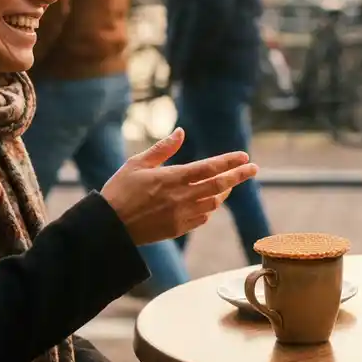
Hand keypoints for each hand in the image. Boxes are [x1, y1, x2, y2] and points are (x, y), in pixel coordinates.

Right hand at [101, 127, 258, 245]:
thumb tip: (181, 132)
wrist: (108, 227)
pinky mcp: (177, 229)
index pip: (209, 168)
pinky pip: (202, 217)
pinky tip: (208, 202)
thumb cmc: (119, 191)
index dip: (229, 161)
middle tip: (254, 169)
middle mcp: (181, 197)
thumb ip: (162, 148)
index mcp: (172, 178)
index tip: (244, 156)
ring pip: (213, 203)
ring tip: (229, 183)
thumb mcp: (136, 163)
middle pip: (219, 186)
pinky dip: (209, 208)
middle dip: (239, 176)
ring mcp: (181, 215)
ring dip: (224, 192)